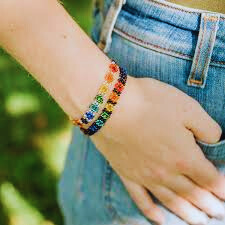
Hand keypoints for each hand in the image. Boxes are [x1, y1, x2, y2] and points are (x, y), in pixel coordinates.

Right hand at [91, 76, 224, 224]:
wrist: (109, 106)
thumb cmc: (149, 103)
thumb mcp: (187, 108)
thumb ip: (207, 128)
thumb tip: (216, 141)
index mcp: (184, 157)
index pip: (210, 178)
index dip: (221, 187)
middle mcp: (166, 173)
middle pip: (193, 194)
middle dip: (209, 205)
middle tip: (218, 214)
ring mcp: (144, 176)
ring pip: (171, 201)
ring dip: (187, 214)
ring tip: (199, 222)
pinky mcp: (126, 174)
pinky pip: (141, 199)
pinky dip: (151, 212)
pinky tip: (159, 219)